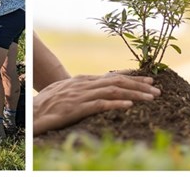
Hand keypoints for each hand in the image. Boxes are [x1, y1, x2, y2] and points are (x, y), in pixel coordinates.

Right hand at [33, 73, 160, 135]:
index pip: (111, 76)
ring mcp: (80, 96)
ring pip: (112, 91)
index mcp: (81, 80)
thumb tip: (93, 88)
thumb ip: (79, 88)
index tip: (148, 79)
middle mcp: (82, 85)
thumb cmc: (46, 104)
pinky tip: (129, 105)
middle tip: (157, 89)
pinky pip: (99, 104)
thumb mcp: (65, 91)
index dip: (131, 77)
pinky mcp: (76, 108)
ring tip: (151, 98)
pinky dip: (116, 103)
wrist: (32, 113)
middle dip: (138, 84)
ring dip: (134, 93)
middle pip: (116, 81)